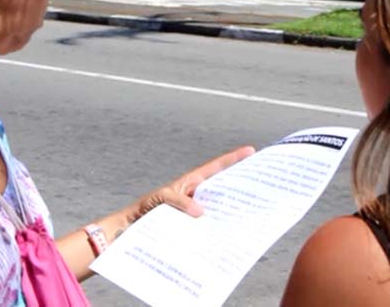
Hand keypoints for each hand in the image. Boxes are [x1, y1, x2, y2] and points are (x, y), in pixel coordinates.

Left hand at [127, 145, 254, 222]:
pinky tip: (227, 238)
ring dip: (231, 212)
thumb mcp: (161, 198)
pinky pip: (209, 228)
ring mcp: (196, 213)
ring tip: (249, 214)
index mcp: (191, 182)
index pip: (215, 167)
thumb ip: (180, 202)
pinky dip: (217, 232)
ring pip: (218, 210)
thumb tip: (201, 213)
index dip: (233, 159)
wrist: (129, 232)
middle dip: (240, 186)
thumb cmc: (144, 209)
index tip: (251, 150)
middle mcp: (196, 196)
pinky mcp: (193, 229)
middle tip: (260, 185)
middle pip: (222, 188)